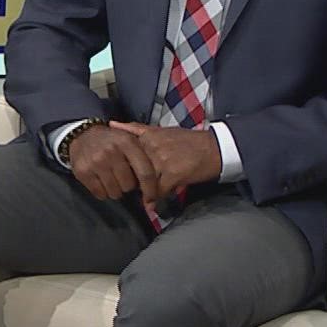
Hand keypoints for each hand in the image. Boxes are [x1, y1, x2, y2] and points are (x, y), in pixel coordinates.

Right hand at [66, 124, 159, 202]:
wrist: (82, 135)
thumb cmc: (112, 141)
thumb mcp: (130, 139)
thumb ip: (144, 157)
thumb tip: (160, 185)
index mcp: (127, 143)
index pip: (145, 173)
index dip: (150, 190)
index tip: (151, 200)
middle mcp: (111, 152)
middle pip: (128, 186)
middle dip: (128, 186)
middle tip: (123, 177)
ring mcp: (96, 162)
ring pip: (114, 192)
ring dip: (115, 190)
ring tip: (111, 179)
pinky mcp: (83, 172)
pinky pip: (99, 194)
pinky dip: (102, 192)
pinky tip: (101, 181)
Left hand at [105, 121, 221, 203]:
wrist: (214, 148)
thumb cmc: (187, 141)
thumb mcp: (160, 130)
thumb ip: (136, 129)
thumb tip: (112, 123)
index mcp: (148, 136)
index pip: (125, 155)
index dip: (124, 167)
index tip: (123, 173)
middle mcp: (152, 146)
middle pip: (132, 169)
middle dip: (131, 181)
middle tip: (131, 188)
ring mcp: (162, 160)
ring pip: (143, 181)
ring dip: (143, 191)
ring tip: (144, 196)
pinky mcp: (173, 174)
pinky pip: (157, 190)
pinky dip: (155, 198)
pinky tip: (153, 203)